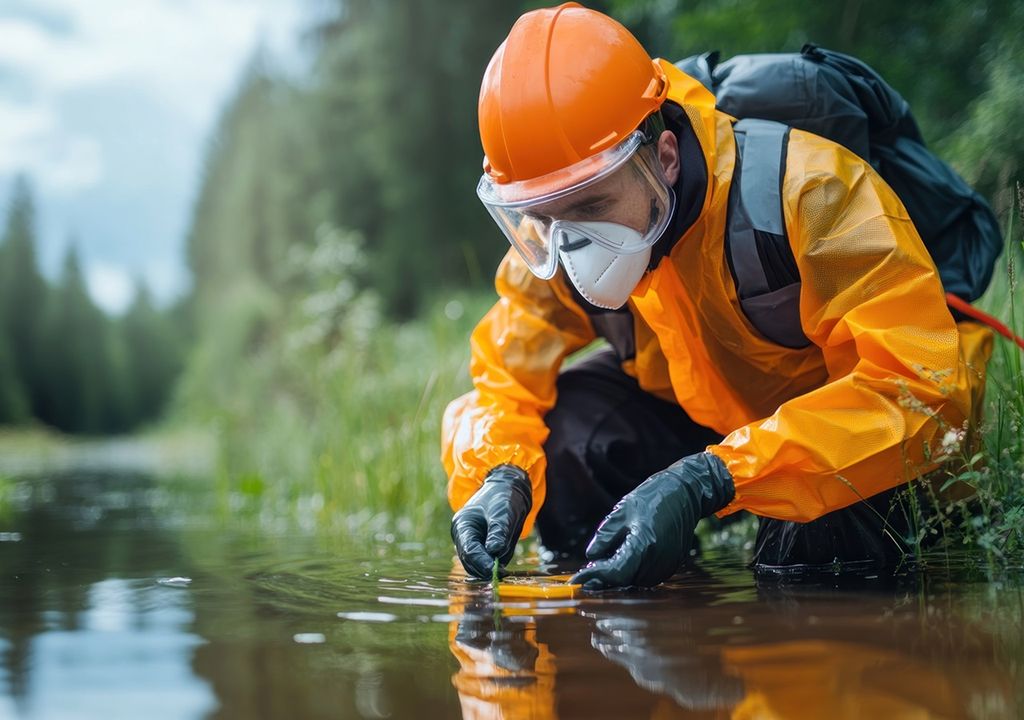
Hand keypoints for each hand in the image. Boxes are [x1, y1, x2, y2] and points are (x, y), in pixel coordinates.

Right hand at [451, 465, 531, 578]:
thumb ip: (498, 532)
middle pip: (470, 562)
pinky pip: (487, 561)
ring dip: (491, 565)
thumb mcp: (503, 513)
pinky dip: (496, 561)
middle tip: (504, 571)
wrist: (507, 491)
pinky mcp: (480, 547)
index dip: (481, 562)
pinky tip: (506, 551)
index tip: (496, 570)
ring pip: (477, 565)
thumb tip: (494, 551)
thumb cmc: (503, 499)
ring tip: (507, 555)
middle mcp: (463, 536)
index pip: (469, 551)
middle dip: (486, 567)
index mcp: (463, 525)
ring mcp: (470, 542)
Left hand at [570, 453, 733, 589]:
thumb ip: (605, 537)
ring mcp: (668, 564)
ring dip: (618, 577)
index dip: (595, 576)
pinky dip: (632, 573)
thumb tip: (591, 557)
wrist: (684, 493)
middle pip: (625, 580)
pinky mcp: (672, 563)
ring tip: (602, 566)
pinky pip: (647, 576)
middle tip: (586, 573)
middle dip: (604, 578)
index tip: (577, 578)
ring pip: (636, 581)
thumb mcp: (622, 511)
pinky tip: (621, 562)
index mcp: (644, 544)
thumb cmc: (652, 497)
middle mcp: (659, 559)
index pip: (616, 572)